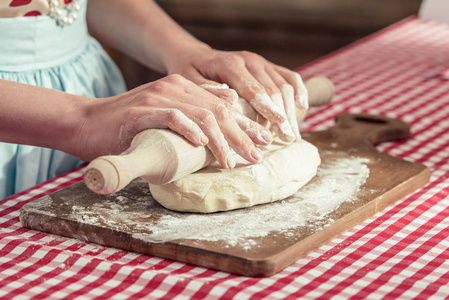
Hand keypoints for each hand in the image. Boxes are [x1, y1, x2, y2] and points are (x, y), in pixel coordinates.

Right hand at [76, 75, 271, 167]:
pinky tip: (202, 144)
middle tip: (257, 155)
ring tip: (234, 161)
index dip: (246, 124)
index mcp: (183, 88)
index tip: (263, 142)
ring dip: (221, 140)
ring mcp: (157, 97)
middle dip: (242, 134)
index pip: (223, 105)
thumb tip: (224, 112)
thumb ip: (191, 113)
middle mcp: (173, 88)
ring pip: (202, 115)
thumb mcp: (164, 118)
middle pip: (218, 110)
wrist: (84, 123)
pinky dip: (189, 129)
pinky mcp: (141, 111)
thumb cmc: (126, 128)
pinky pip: (173, 116)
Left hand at [167, 46, 308, 141]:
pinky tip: (302, 107)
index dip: (269, 109)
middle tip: (289, 139)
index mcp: (230, 64)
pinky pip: (289, 76)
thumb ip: (208, 92)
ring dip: (291, 110)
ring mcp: (260, 61)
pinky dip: (298, 90)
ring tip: (293, 134)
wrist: (196, 57)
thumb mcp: (190, 83)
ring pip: (284, 85)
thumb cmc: (191, 74)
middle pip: (273, 89)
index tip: (280, 126)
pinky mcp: (267, 65)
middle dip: (283, 116)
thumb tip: (231, 102)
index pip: (254, 89)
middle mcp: (249, 59)